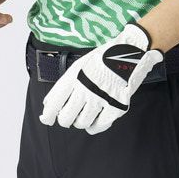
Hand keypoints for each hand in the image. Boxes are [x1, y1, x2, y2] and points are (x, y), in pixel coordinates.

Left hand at [39, 22, 163, 133]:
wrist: (132, 51)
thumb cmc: (105, 57)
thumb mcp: (81, 65)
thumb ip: (66, 83)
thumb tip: (49, 103)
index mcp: (75, 76)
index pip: (55, 102)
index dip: (48, 114)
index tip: (46, 119)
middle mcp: (86, 88)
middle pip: (66, 117)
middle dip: (65, 119)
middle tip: (69, 117)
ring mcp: (102, 98)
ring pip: (81, 123)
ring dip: (80, 121)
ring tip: (84, 114)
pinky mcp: (116, 106)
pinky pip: (99, 126)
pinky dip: (94, 126)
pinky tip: (94, 121)